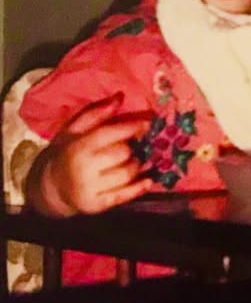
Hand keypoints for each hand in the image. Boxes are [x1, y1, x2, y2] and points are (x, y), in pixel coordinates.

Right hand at [26, 93, 152, 215]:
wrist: (50, 186)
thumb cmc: (66, 152)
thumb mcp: (73, 129)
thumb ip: (95, 113)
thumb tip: (119, 97)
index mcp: (78, 147)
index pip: (109, 134)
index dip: (131, 127)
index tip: (147, 122)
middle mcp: (83, 169)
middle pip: (122, 154)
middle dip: (132, 147)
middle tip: (134, 144)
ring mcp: (90, 189)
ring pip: (126, 174)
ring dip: (136, 165)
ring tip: (134, 160)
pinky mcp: (97, 205)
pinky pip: (123, 196)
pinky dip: (139, 188)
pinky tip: (149, 180)